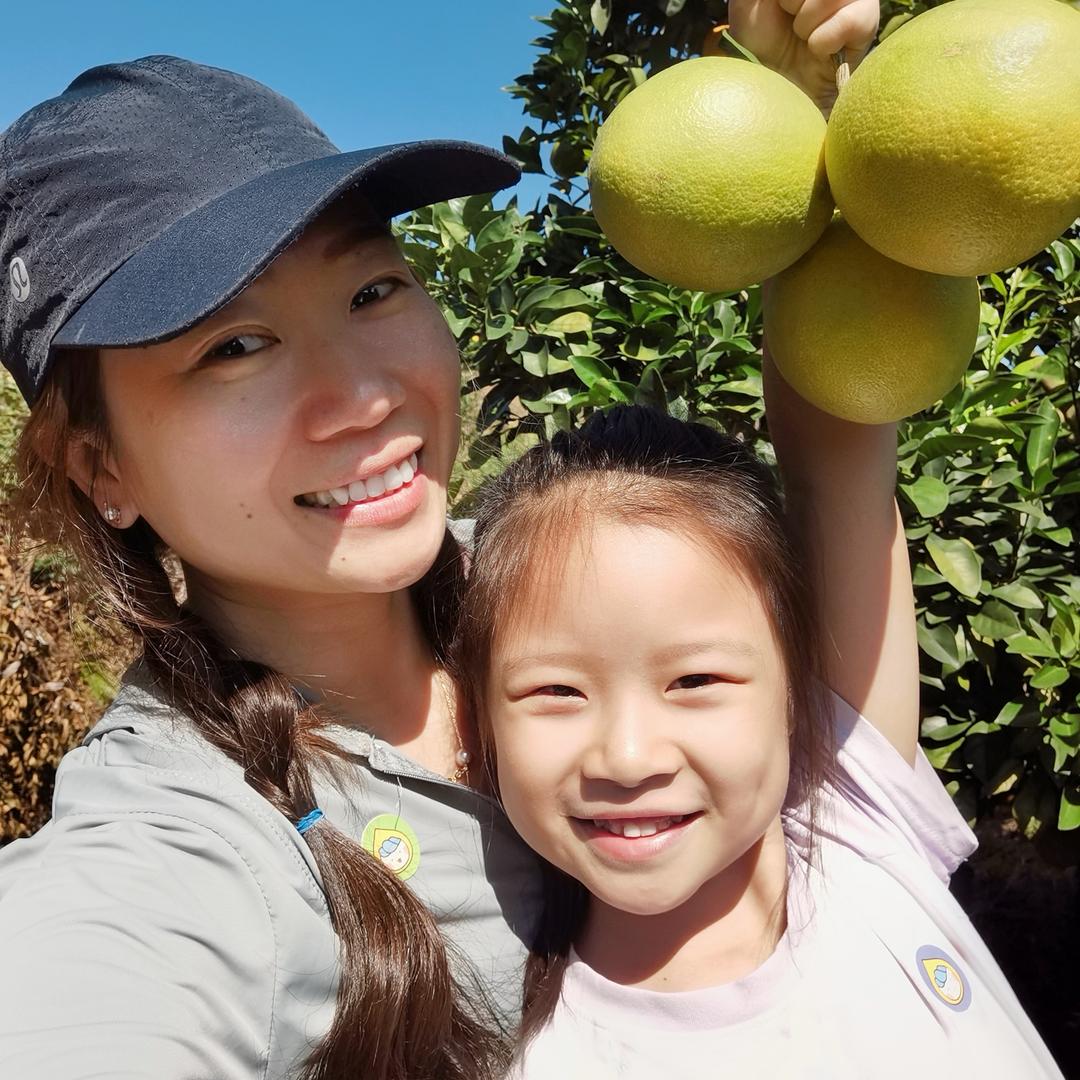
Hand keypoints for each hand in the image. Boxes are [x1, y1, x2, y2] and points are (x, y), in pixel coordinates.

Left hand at [727, 0, 879, 113]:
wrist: (777, 86)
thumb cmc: (761, 42)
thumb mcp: (748, 3)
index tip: (778, 5)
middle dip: (792, 3)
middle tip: (790, 21)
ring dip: (807, 23)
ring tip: (803, 37)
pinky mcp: (867, 22)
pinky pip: (851, 20)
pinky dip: (825, 40)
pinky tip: (819, 50)